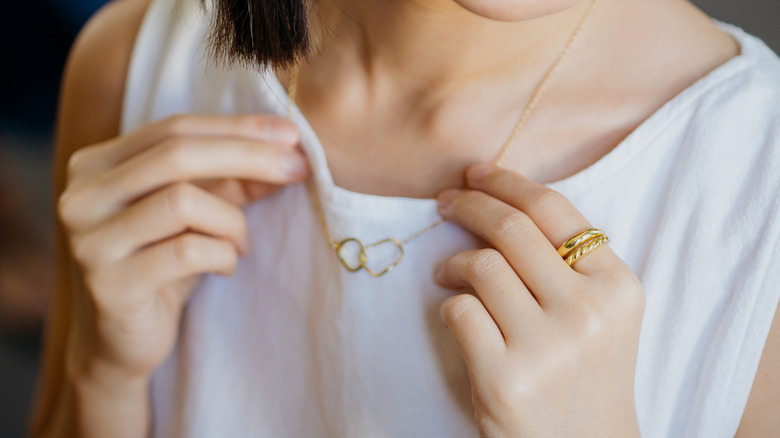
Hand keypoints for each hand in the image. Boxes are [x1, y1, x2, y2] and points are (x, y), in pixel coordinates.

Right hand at [58, 114, 307, 382]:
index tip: (291, 134)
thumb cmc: (163, 267)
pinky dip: (223, 255)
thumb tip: (288, 148)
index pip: (175, 128)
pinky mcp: (109, 285)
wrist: (122, 344)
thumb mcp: (200, 214)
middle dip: (248, 155)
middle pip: (176, 154)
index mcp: (97, 165)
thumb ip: (234, 179)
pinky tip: (226, 267)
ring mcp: (90, 241)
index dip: (238, 127)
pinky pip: (187, 252)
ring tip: (242, 243)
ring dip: (232, 221)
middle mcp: (82, 196)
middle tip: (297, 168)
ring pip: (182, 201)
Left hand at [435, 164, 644, 437]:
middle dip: (468, 204)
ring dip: (452, 262)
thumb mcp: (600, 313)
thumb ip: (567, 263)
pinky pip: (460, 311)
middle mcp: (588, 311)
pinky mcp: (506, 377)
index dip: (507, 182)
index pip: (554, 209)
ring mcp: (548, 346)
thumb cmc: (585, 375)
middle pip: (511, 228)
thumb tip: (497, 204)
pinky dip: (448, 306)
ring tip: (447, 274)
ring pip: (481, 265)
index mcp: (618, 285)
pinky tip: (455, 314)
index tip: (474, 174)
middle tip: (444, 203)